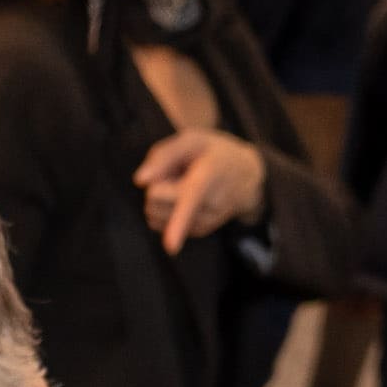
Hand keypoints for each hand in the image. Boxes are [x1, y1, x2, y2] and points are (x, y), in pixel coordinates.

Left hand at [135, 128, 265, 252]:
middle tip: (179, 173)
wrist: (247, 175)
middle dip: (157, 184)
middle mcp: (209, 205)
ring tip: (185, 184)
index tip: (171, 247)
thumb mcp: (193, 139)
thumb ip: (164, 155)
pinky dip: (166, 210)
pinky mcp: (197, 232)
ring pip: (155, 214)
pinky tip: (187, 198)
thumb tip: (140, 180)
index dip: (179, 224)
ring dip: (161, 198)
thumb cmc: (214, 153)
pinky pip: (160, 224)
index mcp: (207, 178)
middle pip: (153, 199)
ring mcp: (204, 222)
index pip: (189, 200)